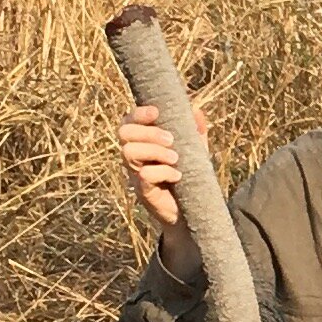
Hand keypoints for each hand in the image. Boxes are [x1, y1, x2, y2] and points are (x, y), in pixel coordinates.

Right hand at [116, 110, 200, 277]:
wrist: (194, 211)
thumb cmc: (190, 176)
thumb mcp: (196, 150)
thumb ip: (195, 130)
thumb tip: (197, 110)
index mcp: (143, 142)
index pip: (128, 121)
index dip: (138, 113)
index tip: (156, 112)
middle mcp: (134, 156)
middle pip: (124, 133)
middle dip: (149, 132)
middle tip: (171, 141)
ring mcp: (135, 174)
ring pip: (129, 152)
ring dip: (155, 151)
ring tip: (176, 159)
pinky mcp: (143, 191)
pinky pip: (145, 174)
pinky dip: (163, 172)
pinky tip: (177, 176)